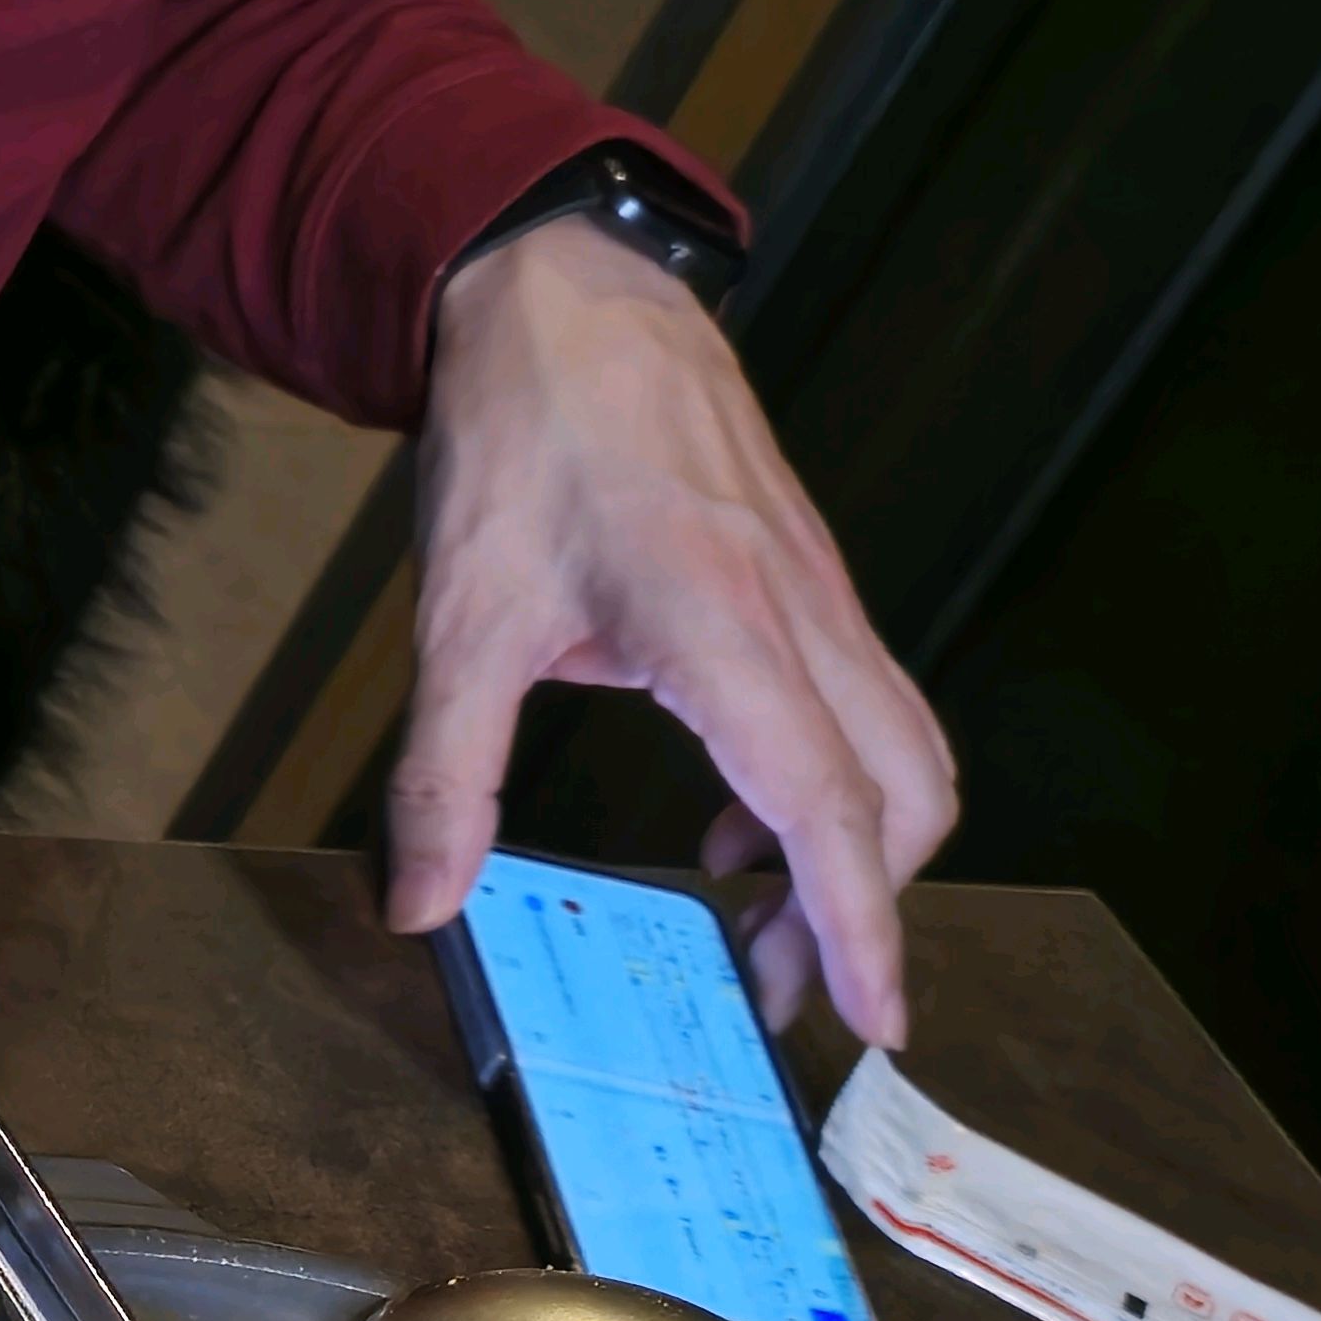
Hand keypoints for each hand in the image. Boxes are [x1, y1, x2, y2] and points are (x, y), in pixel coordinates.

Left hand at [384, 215, 952, 1050]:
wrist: (572, 304)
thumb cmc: (523, 445)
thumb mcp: (458, 621)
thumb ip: (442, 775)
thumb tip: (419, 905)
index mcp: (724, 630)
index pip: (824, 806)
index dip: (856, 922)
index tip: (876, 1017)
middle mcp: (802, 613)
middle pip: (901, 792)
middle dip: (861, 908)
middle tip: (773, 988)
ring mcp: (821, 593)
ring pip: (900, 747)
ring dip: (853, 849)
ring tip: (751, 910)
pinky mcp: (813, 580)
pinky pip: (862, 704)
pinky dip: (829, 784)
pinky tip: (731, 817)